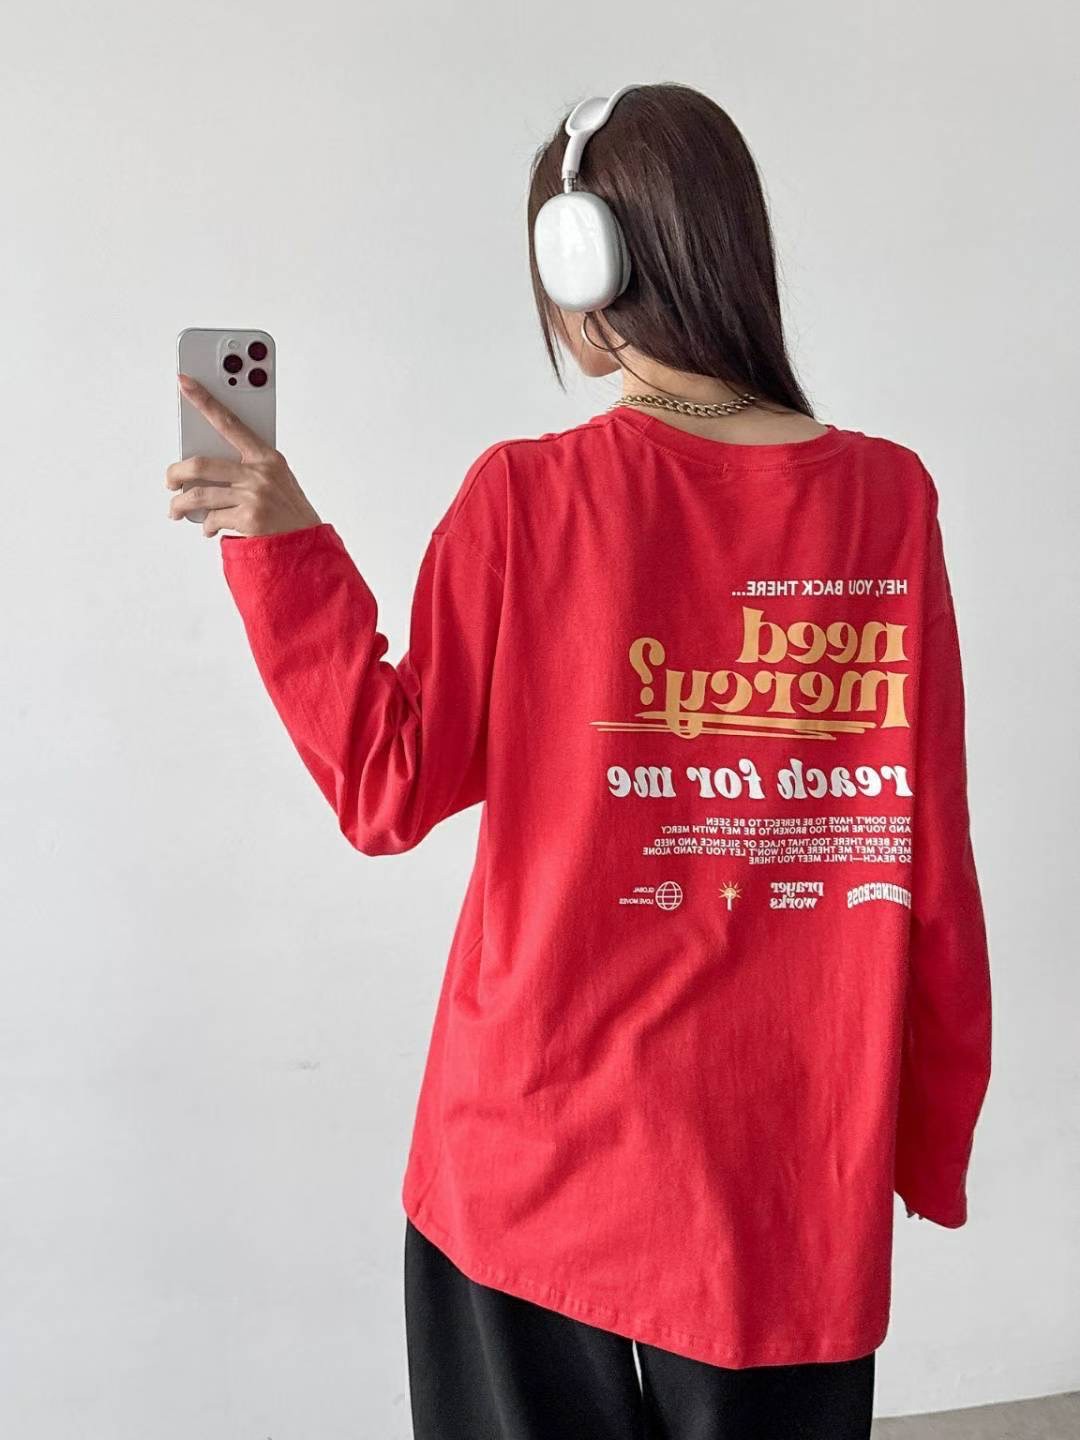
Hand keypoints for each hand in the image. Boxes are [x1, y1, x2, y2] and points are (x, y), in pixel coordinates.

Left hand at [166, 374, 321, 537]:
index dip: (205, 401)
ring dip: (181, 505)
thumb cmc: (288, 511)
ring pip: (200, 495)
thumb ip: (247, 467)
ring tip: (177, 510)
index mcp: (267, 456)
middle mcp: (260, 473)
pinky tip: (209, 528)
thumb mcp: (276, 479)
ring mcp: (254, 496)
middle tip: (170, 480)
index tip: (184, 383)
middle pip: (201, 464)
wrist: (307, 544)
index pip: (230, 422)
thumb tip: (205, 468)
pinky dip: (206, 525)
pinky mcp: (249, 519)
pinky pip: (212, 518)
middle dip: (177, 473)